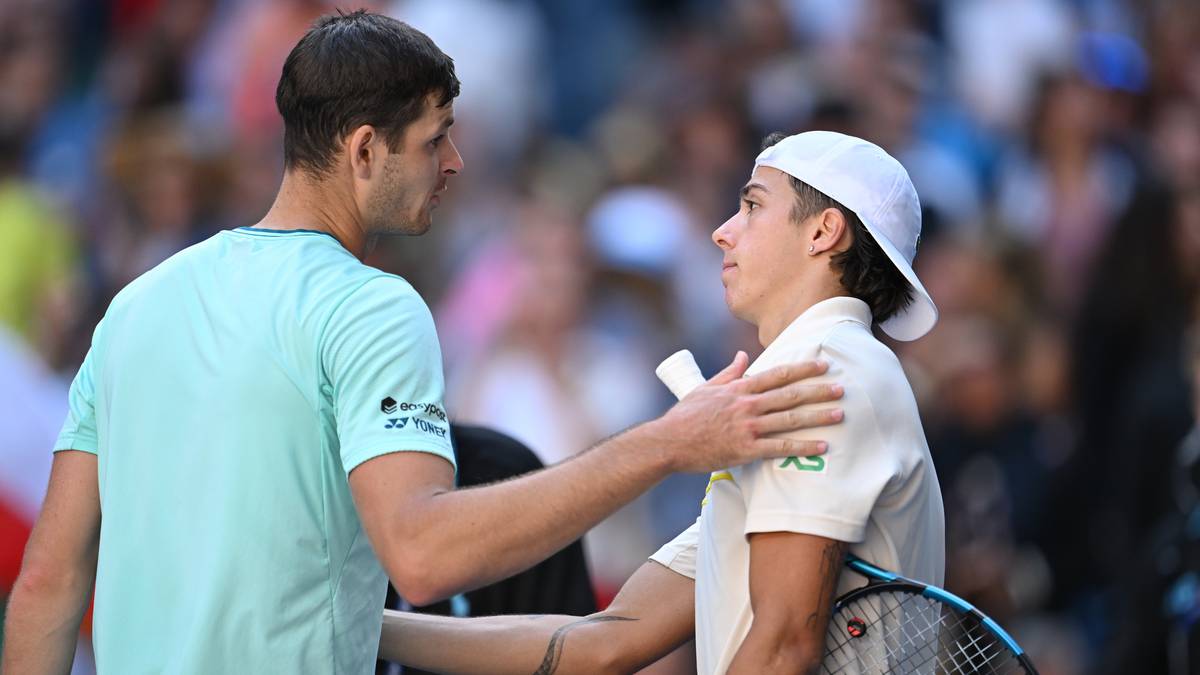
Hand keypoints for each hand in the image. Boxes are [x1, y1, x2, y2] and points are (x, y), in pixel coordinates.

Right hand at [652, 352, 842, 473]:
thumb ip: (729, 373)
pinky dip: (803, 446)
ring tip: (839, 415)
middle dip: (819, 390)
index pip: (778, 374)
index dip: (803, 368)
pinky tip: (821, 446)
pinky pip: (780, 447)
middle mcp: (747, 405)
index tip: (823, 365)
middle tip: (842, 388)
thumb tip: (742, 356)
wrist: (669, 441)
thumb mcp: (706, 387)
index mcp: (739, 389)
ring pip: (790, 419)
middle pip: (790, 394)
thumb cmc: (685, 415)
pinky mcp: (746, 449)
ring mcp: (748, 427)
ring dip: (818, 416)